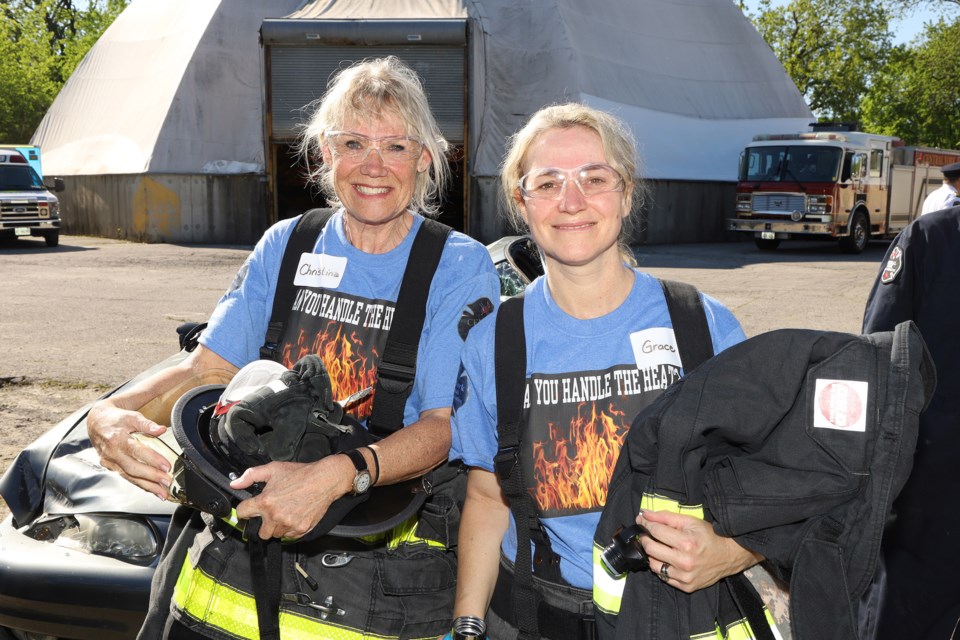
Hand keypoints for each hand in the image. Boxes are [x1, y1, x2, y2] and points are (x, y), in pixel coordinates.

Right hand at [86, 400, 172, 500]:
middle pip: (132, 468)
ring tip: (163, 493)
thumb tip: (161, 429)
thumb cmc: (116, 419)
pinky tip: (153, 490)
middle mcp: (111, 453)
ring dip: (148, 486)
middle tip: (168, 482)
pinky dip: (140, 485)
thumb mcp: (131, 416)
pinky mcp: (110, 467)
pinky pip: (127, 477)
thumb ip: (147, 424)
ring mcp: (109, 462)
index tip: (166, 466)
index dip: (152, 459)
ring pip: (129, 477)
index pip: (136, 451)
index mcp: (116, 438)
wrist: (96, 422)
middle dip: (151, 477)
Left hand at [232, 454, 353, 539]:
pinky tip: (294, 516)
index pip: (243, 513)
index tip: (249, 509)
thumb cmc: (300, 473)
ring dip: (277, 527)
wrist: (324, 480)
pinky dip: (290, 529)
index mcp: (265, 502)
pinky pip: (289, 536)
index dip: (245, 510)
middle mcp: (275, 516)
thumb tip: (234, 484)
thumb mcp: (273, 469)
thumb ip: (251, 475)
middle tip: (271, 513)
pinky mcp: (300, 530)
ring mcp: (288, 525)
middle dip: (263, 524)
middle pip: (260, 533)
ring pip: (275, 535)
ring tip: (285, 512)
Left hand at [637, 510, 761, 592]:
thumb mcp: (690, 521)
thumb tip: (644, 514)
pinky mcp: (686, 587)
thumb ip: (665, 517)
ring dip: (651, 554)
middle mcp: (685, 562)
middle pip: (650, 549)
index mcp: (687, 543)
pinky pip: (663, 577)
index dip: (646, 524)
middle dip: (645, 539)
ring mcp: (685, 577)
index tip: (642, 521)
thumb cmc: (708, 536)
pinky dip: (661, 567)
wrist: (729, 556)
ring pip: (653, 565)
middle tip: (646, 534)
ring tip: (656, 547)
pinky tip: (666, 559)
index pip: (655, 532)